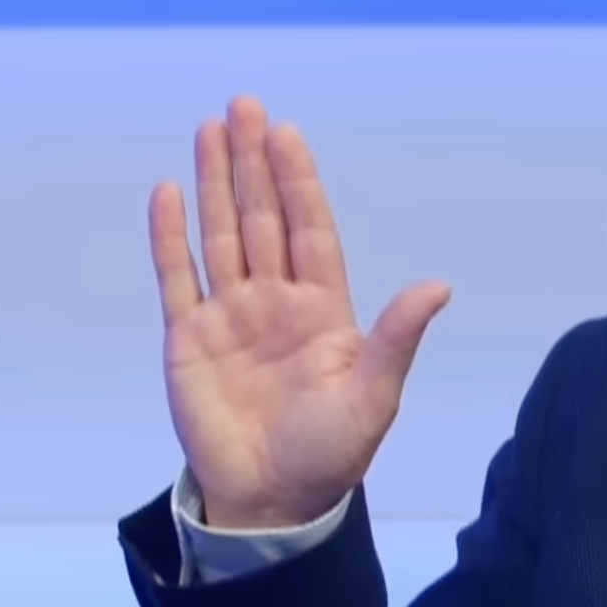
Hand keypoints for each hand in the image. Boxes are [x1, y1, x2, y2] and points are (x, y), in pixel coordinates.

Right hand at [149, 96, 449, 529]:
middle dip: (253, 164)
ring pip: (221, 235)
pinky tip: (169, 192)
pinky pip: (178, 278)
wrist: (274, 500)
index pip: (310, 229)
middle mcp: (276, 301)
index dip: (298, 182)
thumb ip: (397, 337)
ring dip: (215, 184)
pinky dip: (171, 236)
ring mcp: (230, 317)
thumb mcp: (374, 395)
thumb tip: (438, 285)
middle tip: (245, 106)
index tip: (288, 134)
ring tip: (210, 130)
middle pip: (262, 218)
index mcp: (323, 309)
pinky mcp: (189, 340)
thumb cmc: (332, 452)